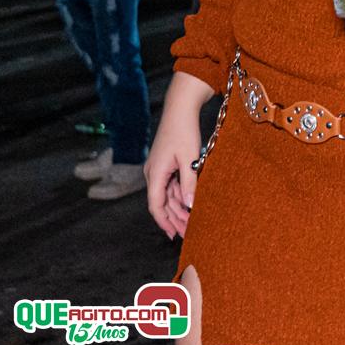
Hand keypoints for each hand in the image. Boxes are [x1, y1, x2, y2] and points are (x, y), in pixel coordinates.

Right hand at [145, 113, 199, 239]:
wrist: (180, 109)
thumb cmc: (184, 131)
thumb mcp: (190, 158)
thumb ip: (189, 182)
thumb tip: (189, 205)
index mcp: (155, 173)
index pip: (156, 205)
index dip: (165, 222)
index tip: (174, 235)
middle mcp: (153, 173)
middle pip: (162, 203)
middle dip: (174, 218)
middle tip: (188, 233)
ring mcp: (159, 168)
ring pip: (167, 194)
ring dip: (178, 208)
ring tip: (191, 221)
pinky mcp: (166, 163)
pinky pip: (171, 184)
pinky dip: (180, 194)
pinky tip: (190, 202)